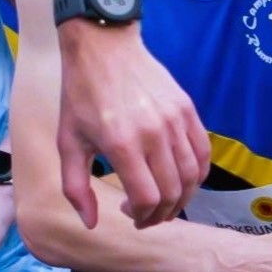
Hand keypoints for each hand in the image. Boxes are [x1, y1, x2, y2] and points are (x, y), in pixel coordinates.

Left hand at [58, 27, 206, 225]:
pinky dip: (198, 174)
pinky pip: (203, 152)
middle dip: (161, 214)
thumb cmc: (81, 96)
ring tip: (166, 203)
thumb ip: (76, 187)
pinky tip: (183, 181)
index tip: (131, 215)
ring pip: (192, 176)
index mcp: (121, 143)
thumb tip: (91, 223)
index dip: (142, 216)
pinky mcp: (187, 109)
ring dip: (182, 198)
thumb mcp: (68, 142)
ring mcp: (175, 120)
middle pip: (172, 192)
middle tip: (148, 216)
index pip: (147, 198)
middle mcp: (153, 133)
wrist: (104, 47)